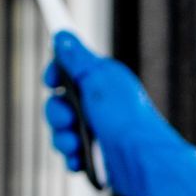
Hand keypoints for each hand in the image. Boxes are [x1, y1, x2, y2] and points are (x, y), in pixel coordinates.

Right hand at [44, 29, 195, 195]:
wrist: (144, 161)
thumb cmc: (126, 118)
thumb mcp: (98, 80)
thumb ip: (76, 59)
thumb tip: (62, 35)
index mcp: (101, 83)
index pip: (67, 73)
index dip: (54, 76)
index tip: (51, 81)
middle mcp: (98, 107)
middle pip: (58, 105)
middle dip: (56, 113)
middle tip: (68, 119)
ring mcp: (97, 133)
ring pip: (61, 133)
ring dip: (62, 139)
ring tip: (75, 145)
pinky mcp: (97, 157)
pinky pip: (72, 156)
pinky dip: (72, 159)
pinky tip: (79, 161)